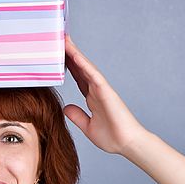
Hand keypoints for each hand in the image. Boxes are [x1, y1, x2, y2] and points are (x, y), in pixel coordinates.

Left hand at [63, 34, 149, 155]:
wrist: (127, 144)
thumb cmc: (113, 137)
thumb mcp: (87, 126)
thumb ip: (77, 116)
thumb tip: (65, 107)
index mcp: (92, 97)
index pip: (77, 77)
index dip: (68, 66)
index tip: (57, 55)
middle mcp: (97, 90)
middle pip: (80, 68)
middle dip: (69, 54)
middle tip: (58, 39)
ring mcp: (102, 89)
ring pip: (86, 67)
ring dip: (75, 53)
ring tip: (64, 39)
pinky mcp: (106, 92)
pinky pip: (93, 75)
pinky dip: (84, 64)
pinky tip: (74, 55)